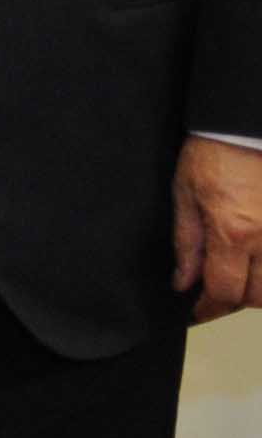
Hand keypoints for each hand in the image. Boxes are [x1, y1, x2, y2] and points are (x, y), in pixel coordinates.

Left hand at [175, 135, 261, 322]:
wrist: (245, 125)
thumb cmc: (215, 152)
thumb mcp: (185, 195)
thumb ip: (187, 243)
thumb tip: (183, 281)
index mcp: (233, 232)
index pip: (224, 291)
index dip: (208, 308)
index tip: (196, 311)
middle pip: (257, 296)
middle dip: (234, 301)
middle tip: (214, 292)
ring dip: (257, 288)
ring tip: (236, 276)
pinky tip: (256, 261)